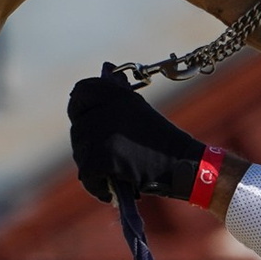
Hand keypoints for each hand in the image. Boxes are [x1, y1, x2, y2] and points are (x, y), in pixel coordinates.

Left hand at [68, 73, 208, 202]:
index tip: (84, 120)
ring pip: (81, 153)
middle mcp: (107, 108)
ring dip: (93, 168)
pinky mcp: (103, 156)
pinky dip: (96, 185)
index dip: (78, 108)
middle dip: (88, 148)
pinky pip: (87, 174)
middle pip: (78, 129)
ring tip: (113, 175)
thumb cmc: (162, 141)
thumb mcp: (139, 109)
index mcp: (115, 93)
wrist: (183, 164)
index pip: (80, 93)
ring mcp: (103, 132)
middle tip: (108, 160)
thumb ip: (116, 97)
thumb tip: (104, 70)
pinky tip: (111, 189)